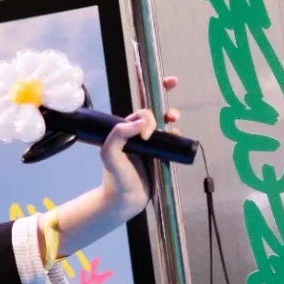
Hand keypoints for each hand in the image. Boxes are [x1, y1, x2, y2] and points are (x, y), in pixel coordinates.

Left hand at [98, 76, 179, 218]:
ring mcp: (150, 144)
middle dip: (164, 103)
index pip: (137, 106)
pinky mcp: (160, 154)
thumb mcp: (109, 154)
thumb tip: (141, 123)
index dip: (151, 89)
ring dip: (171, 117)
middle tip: (170, 115)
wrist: (125, 201)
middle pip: (153, 110)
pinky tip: (174, 136)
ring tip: (172, 123)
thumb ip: (119, 135)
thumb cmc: (114, 177)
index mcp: (124, 129)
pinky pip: (170, 139)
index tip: (167, 82)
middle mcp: (137, 134)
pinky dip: (175, 134)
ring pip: (163, 123)